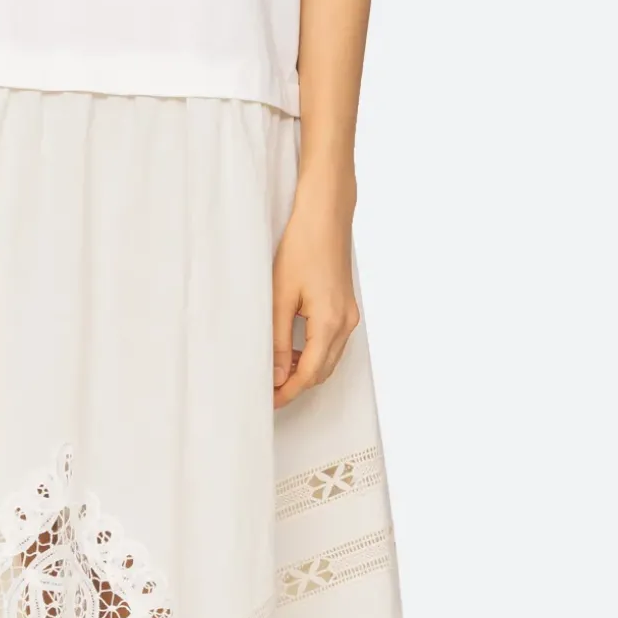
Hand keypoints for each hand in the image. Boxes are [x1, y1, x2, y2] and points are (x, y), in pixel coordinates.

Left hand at [271, 172, 360, 407]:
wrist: (325, 216)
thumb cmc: (301, 248)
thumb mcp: (280, 297)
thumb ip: (279, 340)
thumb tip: (277, 374)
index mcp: (330, 322)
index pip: (310, 374)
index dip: (288, 391)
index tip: (269, 401)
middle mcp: (345, 323)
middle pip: (323, 371)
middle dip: (296, 384)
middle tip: (268, 391)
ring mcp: (349, 315)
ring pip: (329, 358)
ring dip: (305, 369)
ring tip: (276, 370)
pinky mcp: (346, 306)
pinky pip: (333, 342)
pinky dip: (314, 353)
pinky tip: (293, 349)